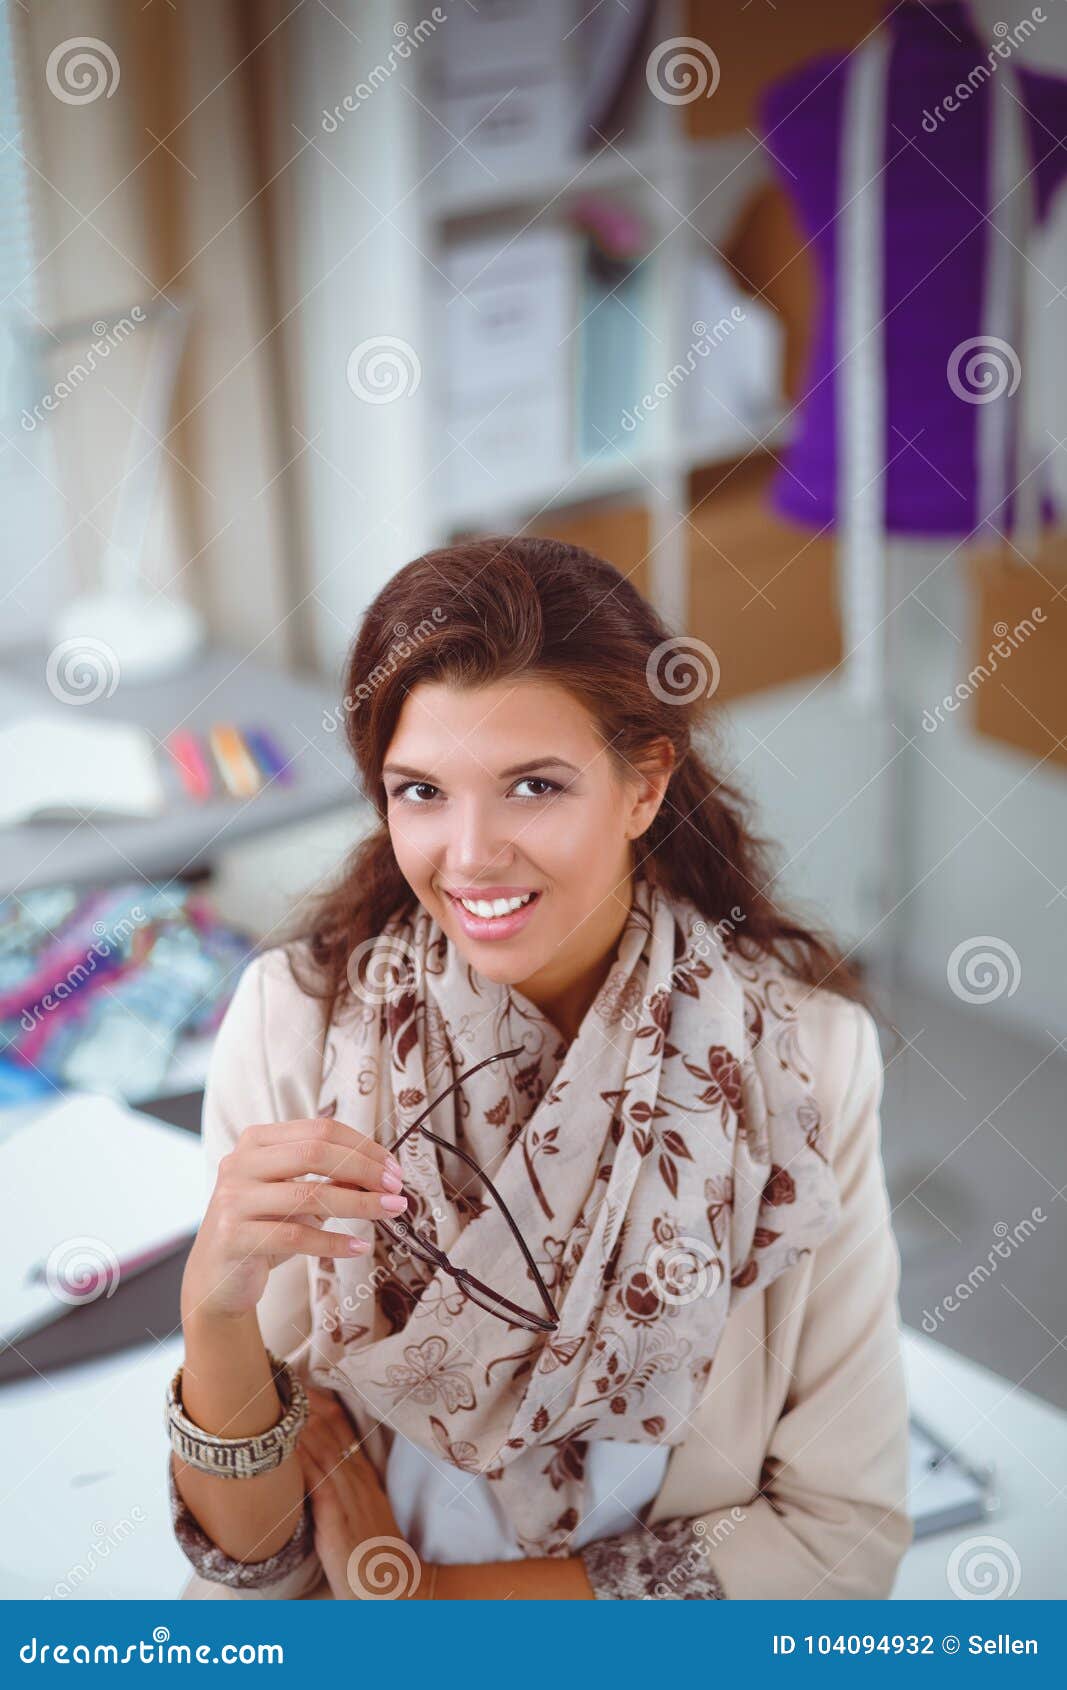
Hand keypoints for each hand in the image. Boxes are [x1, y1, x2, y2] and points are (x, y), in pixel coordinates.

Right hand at [181, 1117, 407, 1321]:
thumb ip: (330, 1180)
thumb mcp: (296, 1197)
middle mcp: (240, 1163)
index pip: (319, 1129)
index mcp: (257, 1141)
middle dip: (364, 1169)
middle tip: (396, 1188)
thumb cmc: (263, 1229)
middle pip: (315, 1153)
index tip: (393, 1167)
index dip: (362, 1146)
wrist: (216, 1277)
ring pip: (308, 1194)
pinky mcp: (233, 1237)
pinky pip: (295, 1236)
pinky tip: (358, 1247)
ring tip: (390, 1211)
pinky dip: (333, 1242)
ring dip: (359, 1204)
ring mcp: (233, 1199)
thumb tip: (381, 1174)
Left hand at [297, 1386, 432, 1599]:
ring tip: (281, 1398)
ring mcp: (350, 1497)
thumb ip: (344, 1490)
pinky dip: (302, 1460)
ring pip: (324, 1448)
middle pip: (332, 1429)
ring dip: (301, 1423)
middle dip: (308, 1403)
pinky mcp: (338, 1519)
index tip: (301, 1380)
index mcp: (364, 1476)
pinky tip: (286, 1446)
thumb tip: (315, 1470)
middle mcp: (358, 1480)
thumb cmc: (374, 1557)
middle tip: (285, 1376)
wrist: (396, 1590)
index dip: (321, 1402)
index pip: (343, 1428)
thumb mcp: (364, 1515)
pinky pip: (318, 1482)